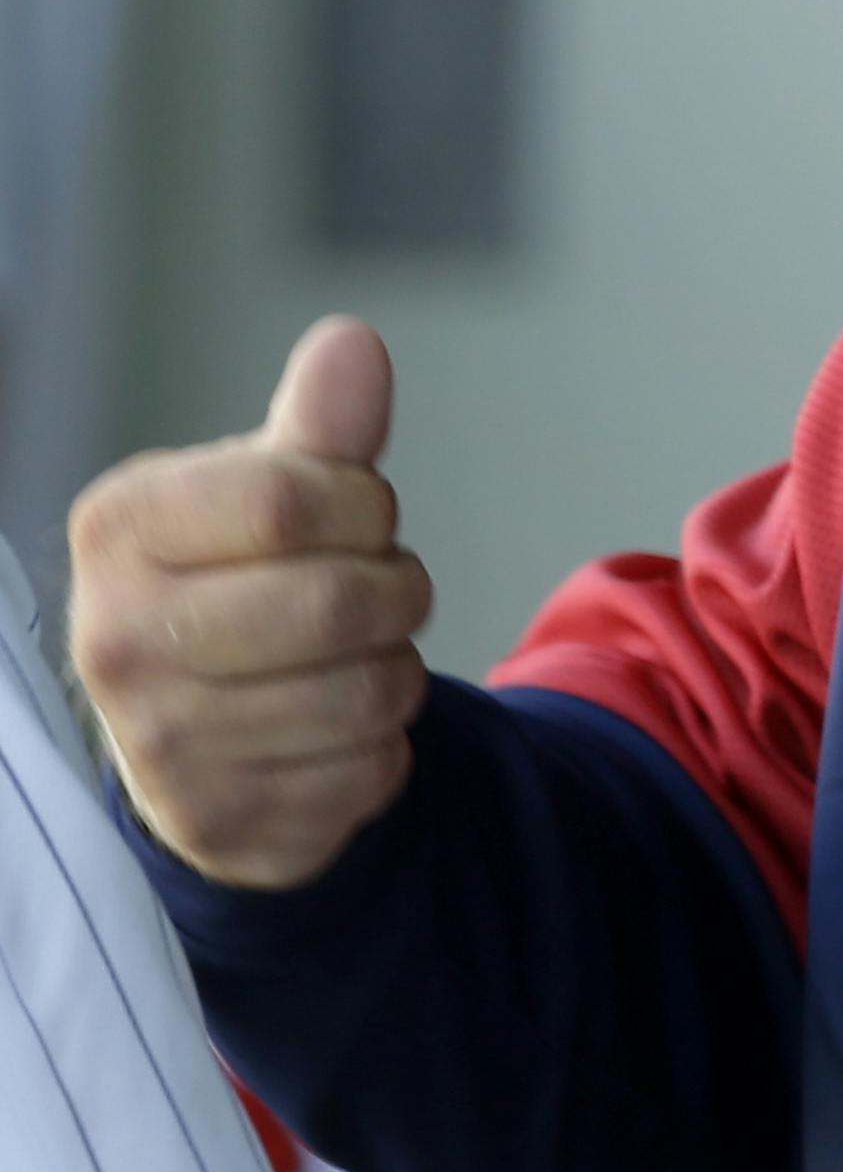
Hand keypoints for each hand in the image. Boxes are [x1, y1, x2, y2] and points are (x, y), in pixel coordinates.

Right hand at [69, 317, 433, 888]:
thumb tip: (354, 344)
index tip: (356, 512)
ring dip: (397, 667)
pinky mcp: (219, 827)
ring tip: (355, 654)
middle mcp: (116, 641)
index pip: (290, 500)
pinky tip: (336, 728)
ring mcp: (159, 748)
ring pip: (368, 693)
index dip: (361, 504)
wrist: (197, 718)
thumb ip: (322, 422)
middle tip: (378, 587)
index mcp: (119, 527)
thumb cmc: (243, 573)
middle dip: (396, 587)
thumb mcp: (276, 483)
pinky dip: (385, 746)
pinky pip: (371, 773)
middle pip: (336, 602)